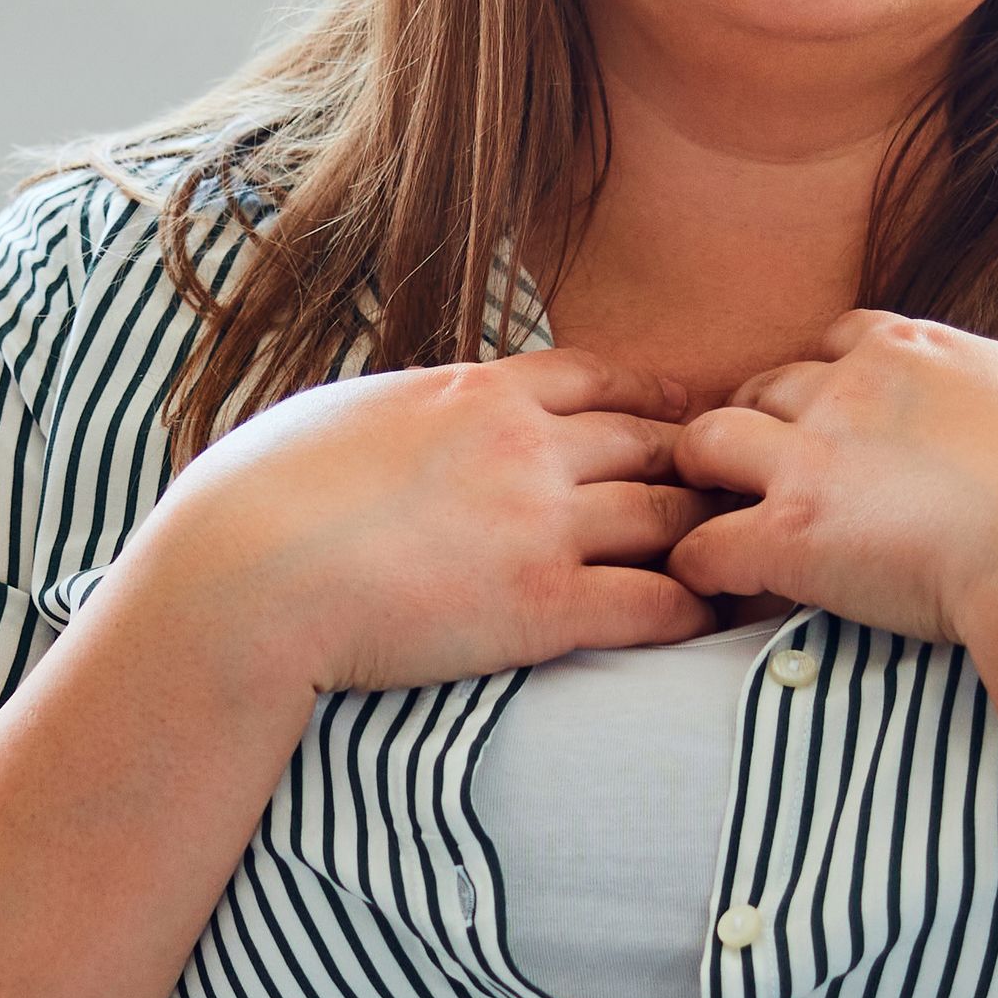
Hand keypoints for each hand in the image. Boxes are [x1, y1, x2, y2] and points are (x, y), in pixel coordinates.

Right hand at [112, 349, 717, 695]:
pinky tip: (716, 619)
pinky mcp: (543, 605)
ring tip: (753, 556)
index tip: (689, 413)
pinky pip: (654, 604)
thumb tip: (412, 418)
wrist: (244, 573)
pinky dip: (697, 610)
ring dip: (714, 539)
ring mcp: (541, 524)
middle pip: (657, 444)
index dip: (658, 398)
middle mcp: (527, 447)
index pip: (602, 378)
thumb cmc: (262, 496)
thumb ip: (413, 411)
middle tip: (745, 493)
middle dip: (703, 470)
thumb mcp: (347, 414)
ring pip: (672, 519)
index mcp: (479, 391)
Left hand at [664, 313, 997, 648]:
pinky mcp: (788, 536)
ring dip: (703, 476)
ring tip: (710, 513)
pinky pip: (704, 543)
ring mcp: (810, 460)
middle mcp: (849, 390)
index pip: (841, 339)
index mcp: (916, 351)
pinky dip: (698, 564)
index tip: (837, 415)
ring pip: (706, 442)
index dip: (830, 378)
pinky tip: (712, 585)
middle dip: (755, 423)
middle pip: (764, 386)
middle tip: (757, 469)